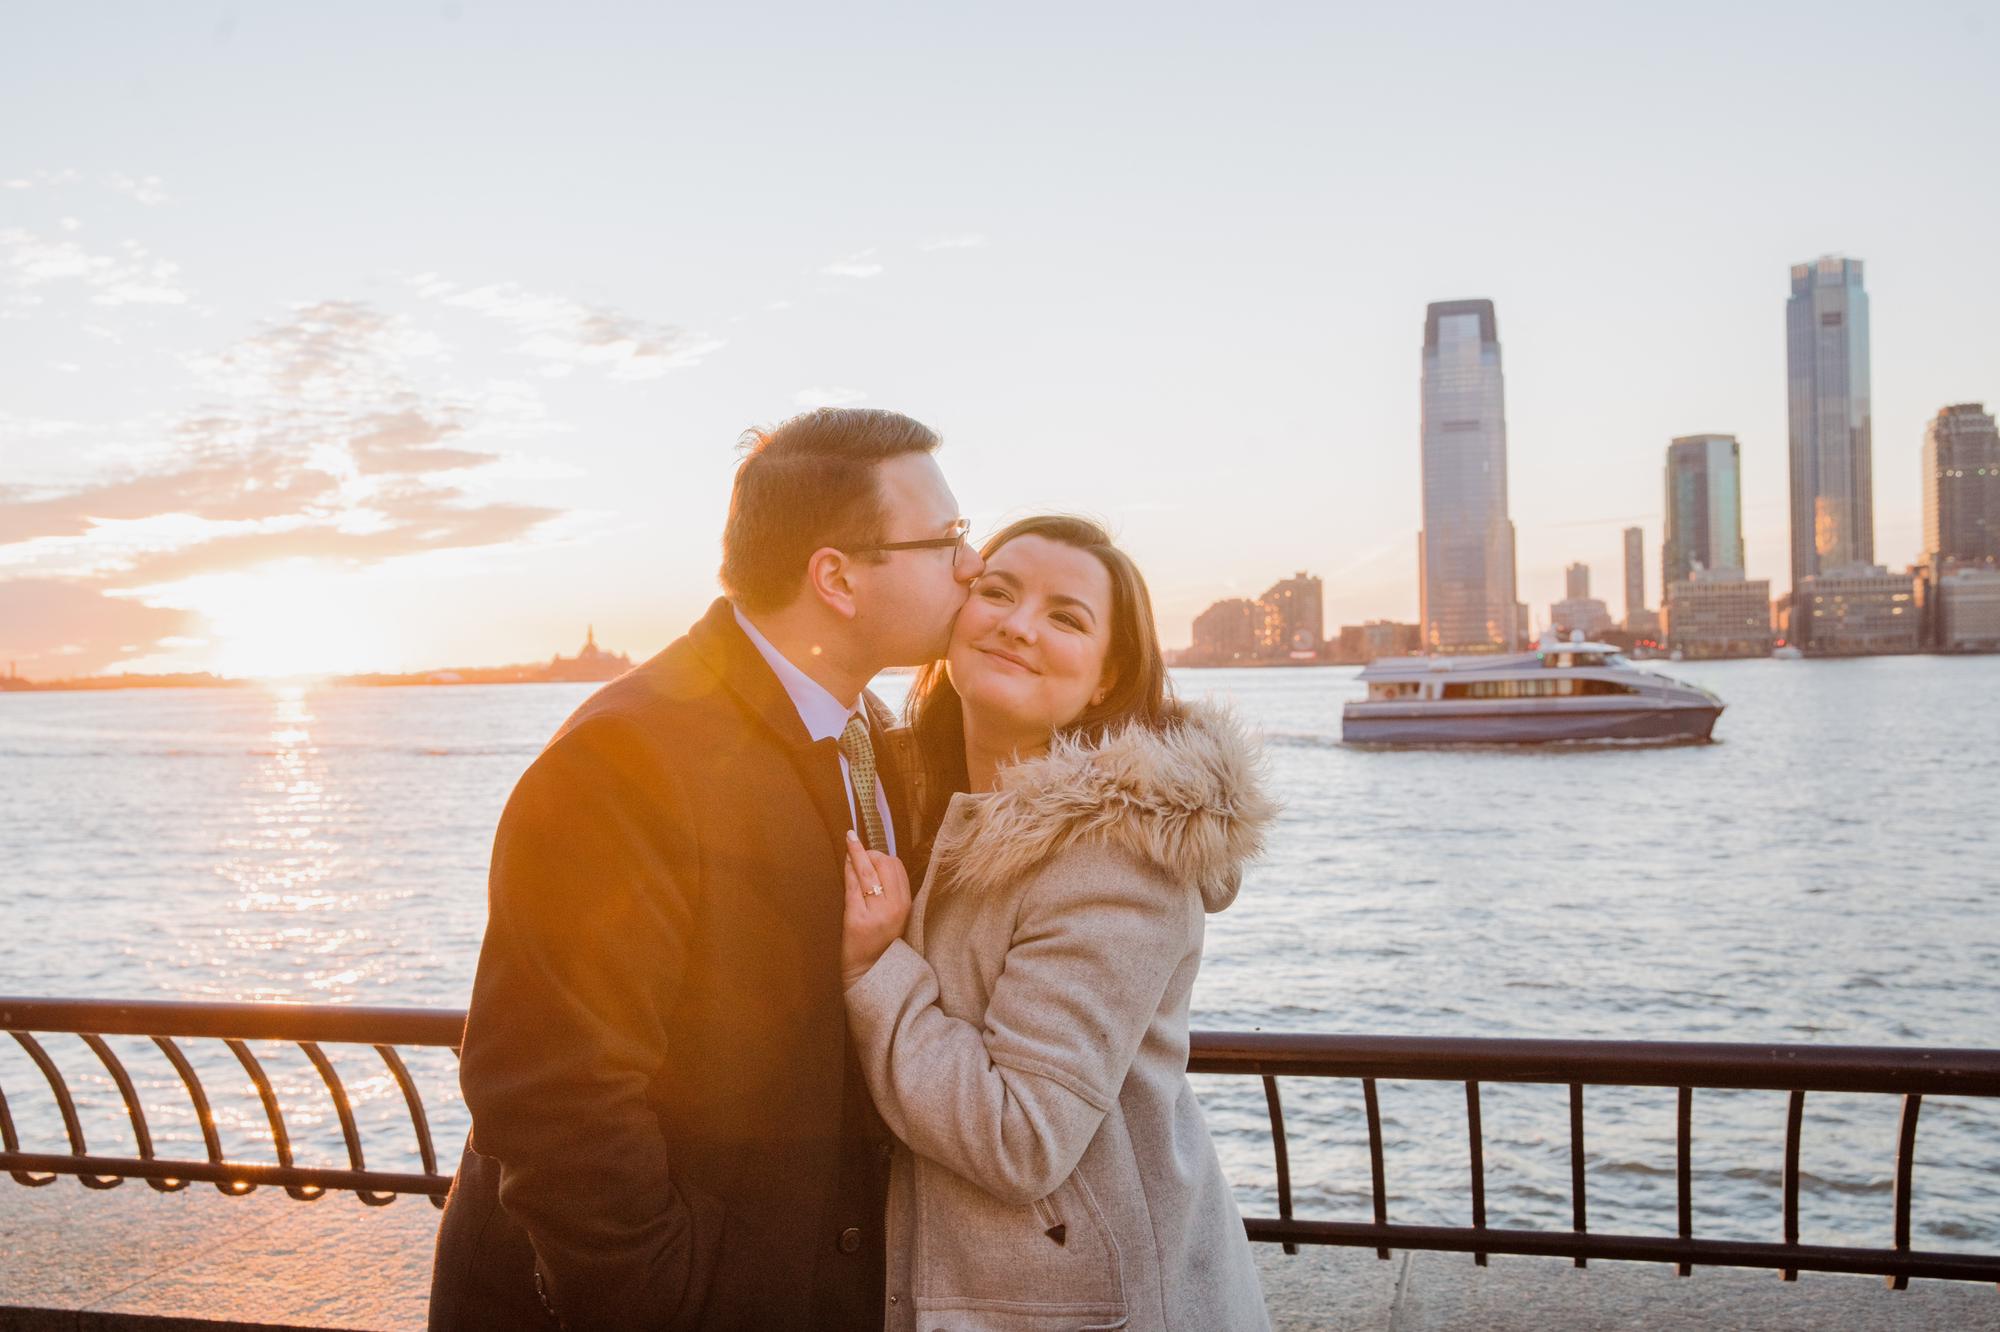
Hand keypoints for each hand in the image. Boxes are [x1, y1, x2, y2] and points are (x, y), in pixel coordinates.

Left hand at [841, 831, 911, 986]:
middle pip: (884, 864)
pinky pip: (852, 886)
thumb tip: (879, 858)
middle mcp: (893, 907)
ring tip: (850, 841)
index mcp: (906, 905)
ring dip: (856, 853)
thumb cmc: (881, 942)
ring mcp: (875, 913)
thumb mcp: (895, 915)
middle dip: (870, 853)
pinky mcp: (855, 919)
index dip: (883, 856)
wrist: (869, 971)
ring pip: (866, 872)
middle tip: (859, 852)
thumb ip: (892, 891)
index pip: (897, 867)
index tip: (873, 855)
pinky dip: (848, 869)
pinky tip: (845, 859)